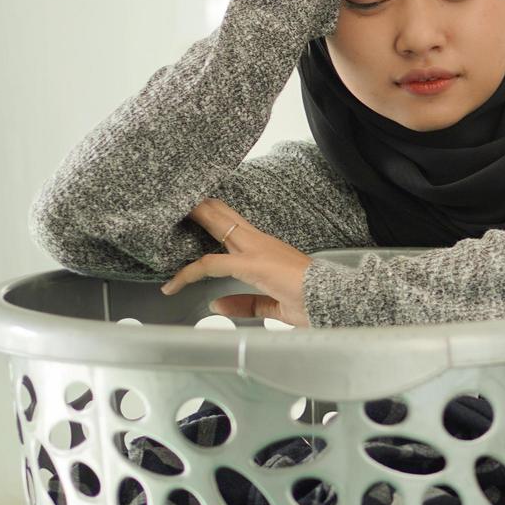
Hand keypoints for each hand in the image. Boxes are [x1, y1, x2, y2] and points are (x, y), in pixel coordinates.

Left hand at [162, 197, 312, 326]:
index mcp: (266, 250)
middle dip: (200, 207)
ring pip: (216, 226)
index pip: (234, 228)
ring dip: (194, 218)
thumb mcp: (274, 306)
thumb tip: (218, 305)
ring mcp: (256, 249)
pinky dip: (189, 273)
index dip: (214, 220)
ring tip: (169, 211)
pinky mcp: (252, 263)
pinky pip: (211, 265)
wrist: (335, 300)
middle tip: (178, 198)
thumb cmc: (314, 302)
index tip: (197, 216)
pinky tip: (173, 283)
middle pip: (223, 216)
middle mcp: (259, 243)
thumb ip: (247, 304)